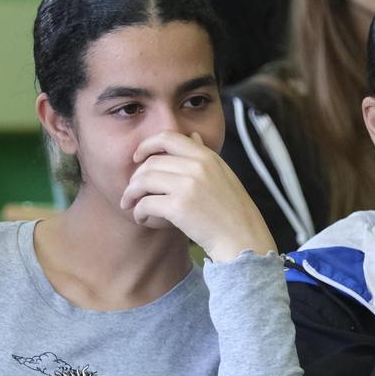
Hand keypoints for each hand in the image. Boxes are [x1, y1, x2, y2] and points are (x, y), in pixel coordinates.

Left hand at [119, 131, 276, 261]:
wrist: (243, 240)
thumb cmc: (233, 211)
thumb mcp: (223, 174)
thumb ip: (204, 154)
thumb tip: (192, 135)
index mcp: (206, 156)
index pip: (167, 137)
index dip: (146, 145)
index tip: (137, 158)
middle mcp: (196, 166)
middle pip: (150, 162)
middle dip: (135, 178)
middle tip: (131, 192)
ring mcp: (187, 185)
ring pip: (143, 181)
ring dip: (131, 194)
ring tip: (130, 205)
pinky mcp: (179, 207)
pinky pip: (146, 203)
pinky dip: (138, 212)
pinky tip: (142, 218)